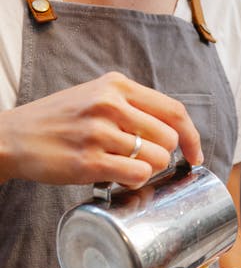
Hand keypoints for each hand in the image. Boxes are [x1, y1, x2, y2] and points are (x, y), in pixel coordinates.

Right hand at [0, 72, 202, 187]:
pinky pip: (137, 175)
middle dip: (164, 156)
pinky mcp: (89, 161)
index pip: (174, 110)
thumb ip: (132, 107)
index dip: (192, 137)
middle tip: (143, 161)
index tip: (194, 154)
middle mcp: (110, 104)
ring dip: (147, 170)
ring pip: (157, 159)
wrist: (12, 137)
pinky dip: (134, 181)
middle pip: (169, 138)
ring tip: (123, 167)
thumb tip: (174, 132)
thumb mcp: (95, 97)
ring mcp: (99, 132)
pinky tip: (116, 177)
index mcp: (117, 85)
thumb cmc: (59, 121)